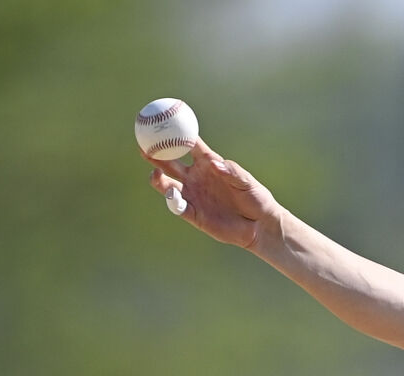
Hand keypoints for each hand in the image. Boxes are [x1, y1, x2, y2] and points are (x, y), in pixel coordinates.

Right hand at [143, 137, 278, 249]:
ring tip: (155, 174)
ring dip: (159, 179)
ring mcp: (194, 196)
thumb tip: (215, 164)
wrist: (260, 225)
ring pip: (169, 185)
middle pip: (170, 163)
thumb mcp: (247, 182)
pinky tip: (172, 195)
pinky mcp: (195, 215)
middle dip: (155, 153)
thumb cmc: (256, 198)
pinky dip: (173, 201)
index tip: (163, 121)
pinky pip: (178, 207)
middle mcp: (196, 178)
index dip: (176, 133)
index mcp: (208, 164)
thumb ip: (231, 171)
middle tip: (143, 145)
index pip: (188, 145)